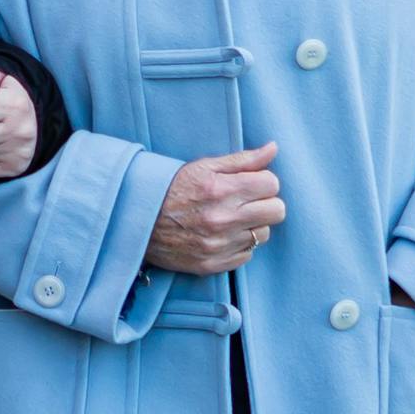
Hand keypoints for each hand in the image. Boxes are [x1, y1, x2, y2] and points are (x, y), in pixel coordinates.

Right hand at [146, 144, 282, 275]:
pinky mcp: (213, 265)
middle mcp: (222, 219)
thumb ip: (242, 160)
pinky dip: (238, 245)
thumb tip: (273, 148)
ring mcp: (218, 245)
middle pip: (276, 211)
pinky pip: (247, 255)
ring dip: (252, 226)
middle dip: (265, 203)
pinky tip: (221, 235)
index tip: (249, 184)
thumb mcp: (204, 167)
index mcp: (221, 189)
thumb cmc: (173, 190)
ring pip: (263, 234)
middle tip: (246, 202)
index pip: (272, 184)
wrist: (138, 222)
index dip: (263, 181)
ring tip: (230, 219)